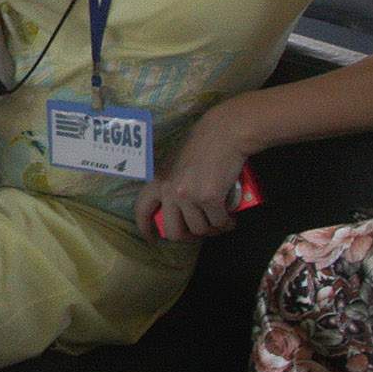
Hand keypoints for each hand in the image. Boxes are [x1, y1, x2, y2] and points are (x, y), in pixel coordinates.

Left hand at [135, 102, 260, 240]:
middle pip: (174, 232)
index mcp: (157, 181)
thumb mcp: (175, 163)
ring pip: (200, 229)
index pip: (142, 210)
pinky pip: (219, 223)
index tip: (152, 239)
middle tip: (198, 231)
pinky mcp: (210, 199)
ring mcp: (189, 196)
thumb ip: (171, 182)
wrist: (224, 133)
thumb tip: (177, 205)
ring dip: (211, 229)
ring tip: (219, 221)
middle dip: (188, 236)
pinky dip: (226, 224)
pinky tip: (230, 220)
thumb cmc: (201, 144)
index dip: (146, 228)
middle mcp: (169, 191)